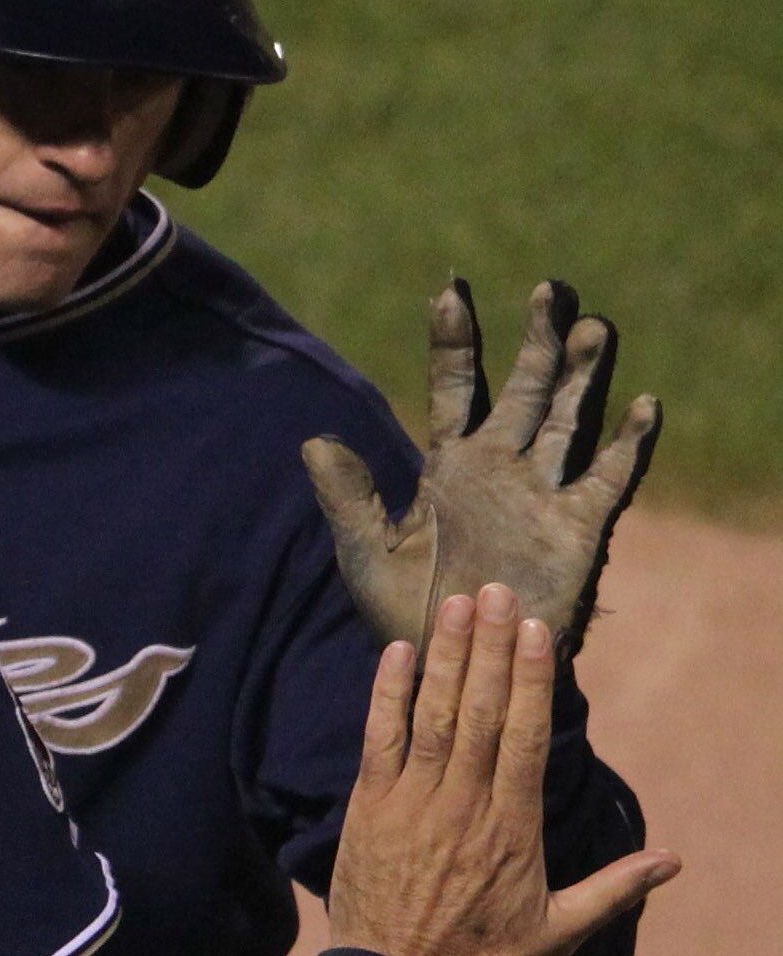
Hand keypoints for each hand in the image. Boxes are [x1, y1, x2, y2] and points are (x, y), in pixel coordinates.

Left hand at [303, 277, 658, 655]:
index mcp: (449, 467)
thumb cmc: (405, 613)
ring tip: (593, 326)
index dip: (455, 343)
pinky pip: (609, 476)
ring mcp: (542, 493)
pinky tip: (643, 405)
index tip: (451, 292)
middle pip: (526, 389)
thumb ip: (348, 496)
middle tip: (548, 289)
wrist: (455, 665)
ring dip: (583, 375)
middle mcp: (502, 468)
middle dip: (536, 341)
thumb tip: (313, 440)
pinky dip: (626, 442)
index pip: (454, 388)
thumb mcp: (366, 554)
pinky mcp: (577, 527)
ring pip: (569, 418)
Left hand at [322, 582, 676, 955]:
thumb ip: (614, 891)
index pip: (527, 737)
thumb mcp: (557, 933)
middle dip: (490, 648)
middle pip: (482, 711)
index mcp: (511, 825)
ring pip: (433, 716)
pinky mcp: (367, 810)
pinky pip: (378, 740)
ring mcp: (411, 803)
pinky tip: (398, 652)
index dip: (532, 680)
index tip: (537, 630)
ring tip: (456, 602)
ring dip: (446, 656)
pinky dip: (386, 695)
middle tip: (496, 589)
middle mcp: (463, 803)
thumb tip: (674, 862)